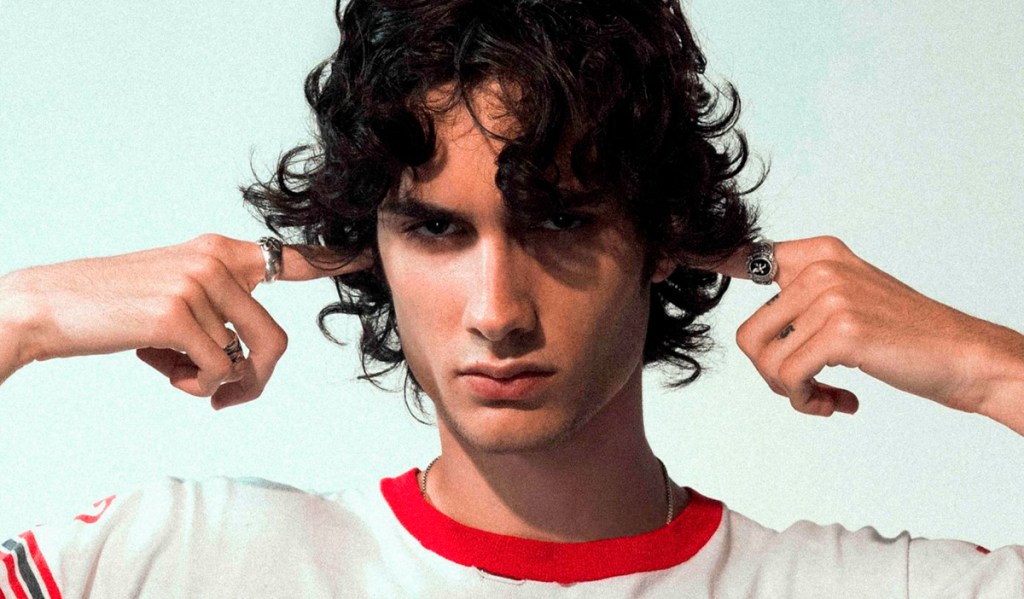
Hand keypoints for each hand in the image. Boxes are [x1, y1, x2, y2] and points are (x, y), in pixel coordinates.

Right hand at [0, 234, 369, 407]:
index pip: (286, 257)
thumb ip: (219, 313)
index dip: (331, 262)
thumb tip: (246, 364)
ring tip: (176, 374)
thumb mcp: (174, 296)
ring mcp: (197, 284)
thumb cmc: (114, 310)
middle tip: (224, 397)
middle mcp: (215, 260)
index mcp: (218, 252)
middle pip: (275, 340)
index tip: (367, 257)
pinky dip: (193, 385)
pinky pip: (215, 371)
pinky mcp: (178, 313)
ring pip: (245, 359)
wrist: (47, 307)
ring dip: (216, 384)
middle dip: (255, 380)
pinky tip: (159, 368)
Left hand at [717, 236, 1023, 424]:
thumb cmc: (902, 338)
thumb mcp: (847, 301)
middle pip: (748, 334)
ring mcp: (830, 295)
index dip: (703, 259)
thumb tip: (750, 328)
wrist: (965, 357)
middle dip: (771, 374)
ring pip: (764, 360)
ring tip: (821, 396)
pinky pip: (789, 379)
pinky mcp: (841, 331)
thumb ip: (801, 300)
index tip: (671, 259)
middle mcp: (819, 265)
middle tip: (806, 387)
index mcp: (816, 253)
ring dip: (790, 391)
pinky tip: (839, 403)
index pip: (743, 254)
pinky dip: (807, 401)